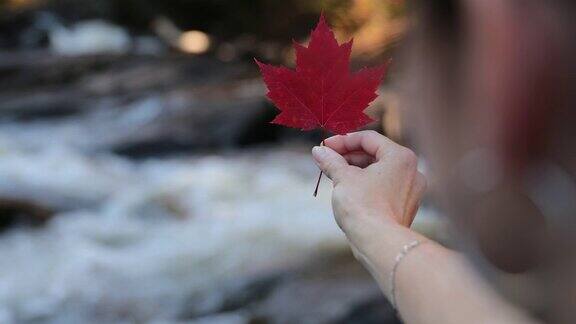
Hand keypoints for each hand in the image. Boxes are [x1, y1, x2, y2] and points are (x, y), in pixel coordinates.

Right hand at [312, 131, 425, 250]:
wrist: (379, 244)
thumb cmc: (363, 207)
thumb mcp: (342, 178)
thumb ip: (331, 161)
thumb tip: (319, 151)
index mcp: (400, 157)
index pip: (369, 139)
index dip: (342, 140)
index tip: (324, 147)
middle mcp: (412, 171)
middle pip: (375, 154)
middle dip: (348, 157)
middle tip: (326, 160)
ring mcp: (411, 191)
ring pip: (379, 172)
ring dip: (355, 171)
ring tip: (333, 175)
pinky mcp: (405, 207)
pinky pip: (383, 188)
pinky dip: (366, 185)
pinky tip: (347, 191)